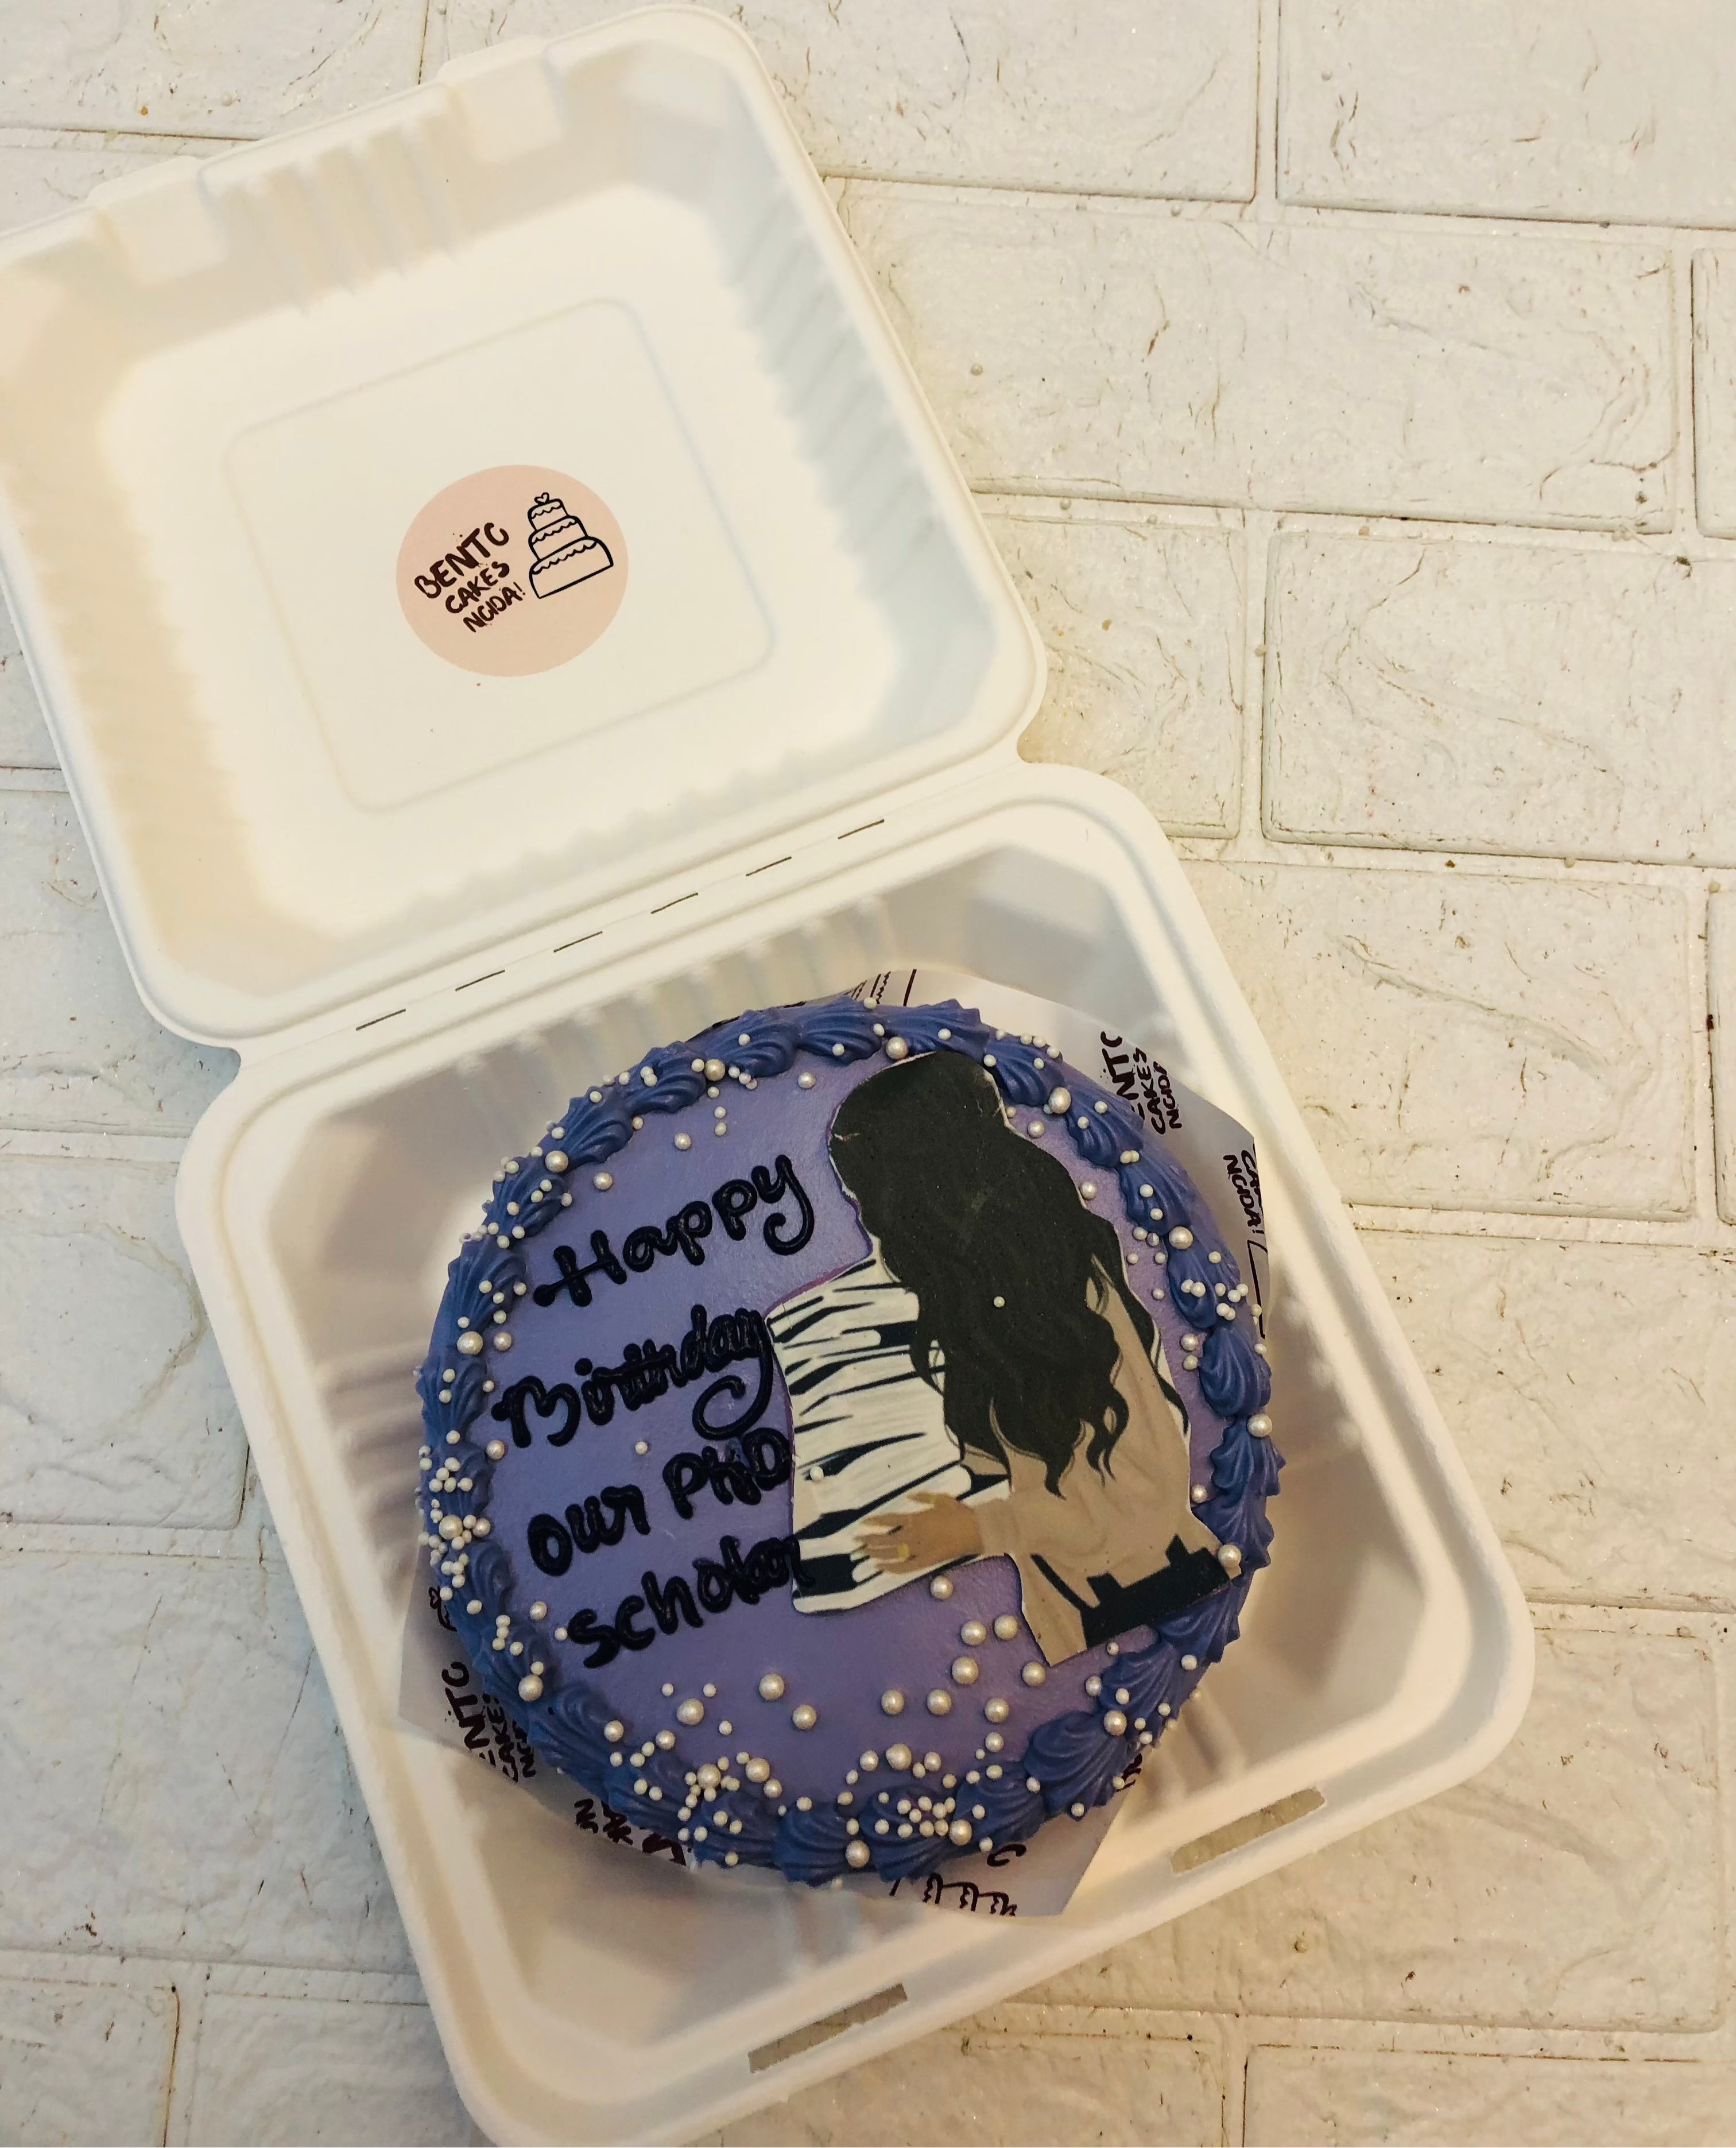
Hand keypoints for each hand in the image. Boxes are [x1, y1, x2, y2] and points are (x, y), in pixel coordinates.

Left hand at [860, 1492, 983, 1575]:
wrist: (975, 1531)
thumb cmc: (959, 1513)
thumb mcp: (940, 1499)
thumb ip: (922, 1497)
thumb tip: (908, 1496)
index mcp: (916, 1519)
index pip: (890, 1520)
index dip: (875, 1522)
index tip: (863, 1523)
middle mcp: (914, 1535)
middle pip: (887, 1539)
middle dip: (870, 1540)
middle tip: (856, 1541)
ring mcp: (919, 1550)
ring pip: (893, 1553)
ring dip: (877, 1553)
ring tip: (864, 1553)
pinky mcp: (927, 1562)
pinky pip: (906, 1567)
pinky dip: (892, 1568)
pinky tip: (881, 1567)